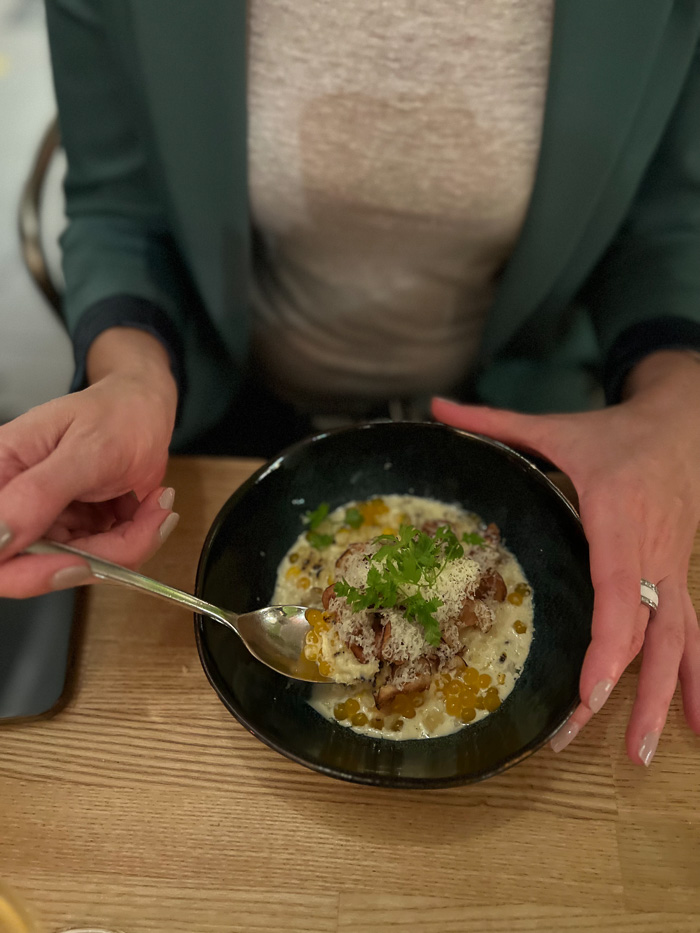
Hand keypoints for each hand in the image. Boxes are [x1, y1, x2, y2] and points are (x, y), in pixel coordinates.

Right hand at [0, 330, 178, 596]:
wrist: (144, 409)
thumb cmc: (115, 413)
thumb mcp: (84, 449)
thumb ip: (40, 493)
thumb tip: (0, 537)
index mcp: (2, 473)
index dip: (25, 572)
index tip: (76, 564)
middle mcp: (17, 503)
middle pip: (38, 567)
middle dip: (100, 557)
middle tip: (141, 525)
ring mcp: (46, 520)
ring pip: (79, 566)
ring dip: (128, 543)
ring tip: (154, 506)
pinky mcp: (74, 530)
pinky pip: (103, 558)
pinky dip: (135, 539)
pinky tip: (150, 507)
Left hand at [432, 351, 699, 765]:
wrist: (683, 424)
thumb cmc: (615, 433)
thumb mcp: (555, 426)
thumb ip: (493, 422)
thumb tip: (436, 409)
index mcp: (616, 518)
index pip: (617, 591)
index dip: (609, 643)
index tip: (590, 691)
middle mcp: (649, 553)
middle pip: (644, 633)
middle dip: (621, 693)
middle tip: (581, 739)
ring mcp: (670, 569)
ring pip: (677, 643)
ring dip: (660, 700)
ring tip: (641, 755)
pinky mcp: (679, 577)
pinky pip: (693, 634)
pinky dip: (696, 681)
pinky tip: (695, 723)